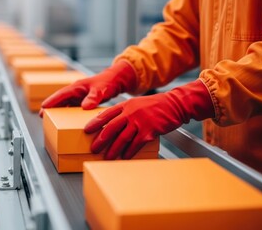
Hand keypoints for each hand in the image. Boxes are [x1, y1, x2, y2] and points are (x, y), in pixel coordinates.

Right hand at [40, 60, 137, 116]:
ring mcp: (78, 97)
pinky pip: (72, 108)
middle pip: (60, 100)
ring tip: (50, 120)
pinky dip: (68, 114)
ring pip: (65, 104)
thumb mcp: (101, 89)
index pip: (61, 94)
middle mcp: (75, 91)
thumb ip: (94, 97)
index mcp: (77, 87)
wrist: (116, 81)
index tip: (43, 107)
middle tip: (42, 116)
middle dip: (51, 107)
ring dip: (58, 111)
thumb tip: (85, 107)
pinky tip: (66, 122)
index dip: (52, 100)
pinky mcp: (82, 101)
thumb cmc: (108, 83)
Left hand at [84, 80, 214, 158]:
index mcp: (126, 105)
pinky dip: (129, 152)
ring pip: (122, 138)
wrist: (175, 105)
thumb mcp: (137, 104)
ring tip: (107, 157)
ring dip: (113, 149)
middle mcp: (130, 112)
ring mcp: (140, 121)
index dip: (95, 122)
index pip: (106, 114)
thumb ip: (124, 112)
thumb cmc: (156, 106)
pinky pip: (135, 144)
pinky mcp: (149, 130)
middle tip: (93, 148)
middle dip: (101, 139)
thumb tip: (111, 124)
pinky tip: (124, 157)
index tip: (86, 130)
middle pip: (111, 128)